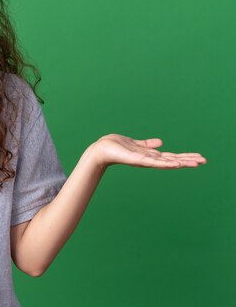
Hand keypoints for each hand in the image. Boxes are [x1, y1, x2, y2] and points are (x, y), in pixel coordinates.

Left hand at [90, 134, 206, 168]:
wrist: (101, 149)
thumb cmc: (116, 147)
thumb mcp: (135, 144)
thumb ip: (147, 144)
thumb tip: (160, 143)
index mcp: (149, 155)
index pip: (170, 157)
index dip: (184, 157)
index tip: (198, 158)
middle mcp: (149, 159)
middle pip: (172, 160)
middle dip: (187, 161)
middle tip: (204, 161)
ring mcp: (144, 160)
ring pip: (166, 162)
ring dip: (181, 162)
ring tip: (195, 163)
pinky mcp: (137, 160)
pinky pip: (153, 162)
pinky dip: (164, 163)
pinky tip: (175, 164)